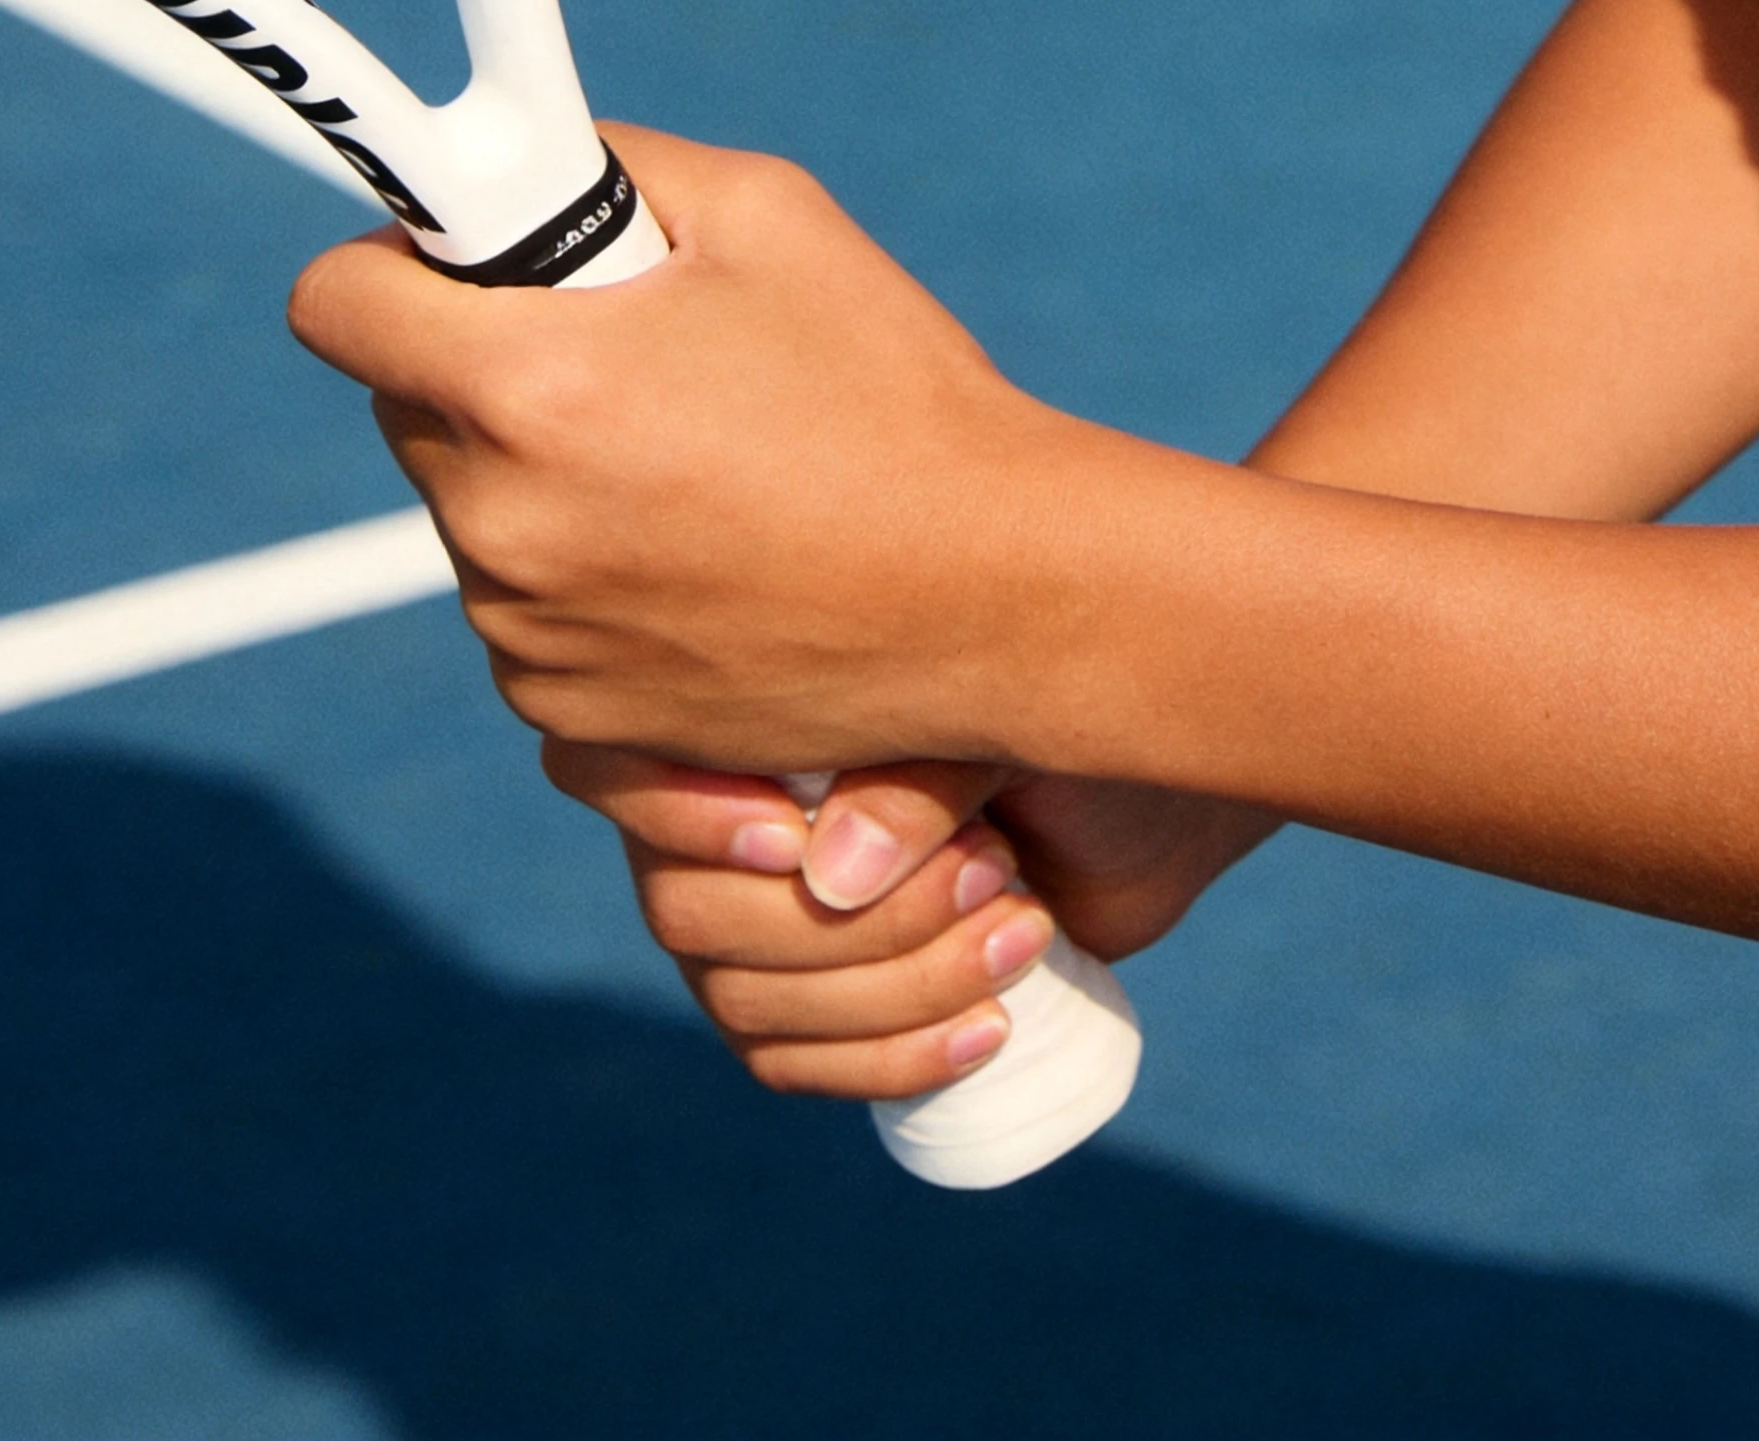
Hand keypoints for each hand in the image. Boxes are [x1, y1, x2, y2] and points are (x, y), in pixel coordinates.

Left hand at [286, 125, 1103, 778]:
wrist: (994, 593)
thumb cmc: (891, 387)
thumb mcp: (766, 214)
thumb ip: (615, 166)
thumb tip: (524, 161)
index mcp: (532, 387)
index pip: (337, 305)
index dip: (391, 261)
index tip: (449, 253)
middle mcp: (501, 525)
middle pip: (408, 407)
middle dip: (491, 362)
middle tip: (627, 347)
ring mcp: (528, 637)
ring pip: (474, 510)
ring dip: (543, 471)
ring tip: (698, 458)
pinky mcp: (569, 719)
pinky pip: (528, 607)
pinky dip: (588, 570)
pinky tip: (706, 548)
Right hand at [541, 750, 1278, 1102]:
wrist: (1146, 774)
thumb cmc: (1062, 694)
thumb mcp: (997, 707)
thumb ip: (910, 770)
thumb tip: (826, 872)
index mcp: (734, 703)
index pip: (612, 764)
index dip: (678, 815)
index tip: (790, 836)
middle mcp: (718, 810)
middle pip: (692, 910)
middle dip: (855, 917)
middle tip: (995, 869)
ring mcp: (756, 915)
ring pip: (747, 1000)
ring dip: (889, 990)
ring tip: (1024, 931)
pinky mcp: (814, 997)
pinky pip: (793, 1063)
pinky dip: (888, 1060)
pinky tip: (987, 1034)